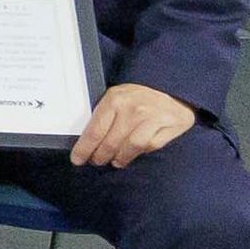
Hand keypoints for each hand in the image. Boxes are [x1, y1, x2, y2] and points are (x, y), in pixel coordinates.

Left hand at [70, 81, 196, 168]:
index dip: (84, 149)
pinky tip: (133, 154)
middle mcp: (132, 109)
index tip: (78, 159)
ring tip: (115, 161)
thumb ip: (103, 115)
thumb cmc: (139, 95)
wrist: (171, 87)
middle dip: (100, 156)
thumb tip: (85, 139)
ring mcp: (151, 118)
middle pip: (110, 143)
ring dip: (120, 158)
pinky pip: (150, 146)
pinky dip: (140, 153)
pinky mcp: (169, 125)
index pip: (94, 131)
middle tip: (97, 161)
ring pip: (130, 147)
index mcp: (114, 100)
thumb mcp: (117, 97)